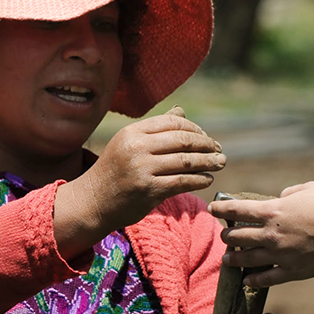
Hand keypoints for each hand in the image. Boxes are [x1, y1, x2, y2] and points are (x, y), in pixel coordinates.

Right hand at [55, 108, 224, 257]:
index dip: (195, 129)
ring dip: (208, 162)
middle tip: (219, 150)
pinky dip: (200, 180)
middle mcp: (137, 147)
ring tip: (220, 163)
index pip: (173, 122)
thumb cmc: (115, 171)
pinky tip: (207, 180)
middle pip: (183, 140)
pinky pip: (183, 181)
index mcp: (133, 132)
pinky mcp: (149, 190)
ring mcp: (142, 169)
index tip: (206, 138)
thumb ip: (155, 129)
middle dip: (206, 144)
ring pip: (186, 161)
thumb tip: (181, 111)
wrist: (93, 201)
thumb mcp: (129, 143)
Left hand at [211, 181, 313, 285]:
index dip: (220, 208)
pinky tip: (247, 280)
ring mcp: (281, 255)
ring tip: (227, 259)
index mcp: (273, 211)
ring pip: (246, 259)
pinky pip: (266, 279)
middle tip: (225, 235)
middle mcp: (271, 234)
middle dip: (228, 235)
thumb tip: (279, 198)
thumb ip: (288, 194)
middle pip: (237, 236)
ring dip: (234, 258)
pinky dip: (253, 280)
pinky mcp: (293, 272)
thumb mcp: (308, 188)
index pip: (235, 209)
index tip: (213, 208)